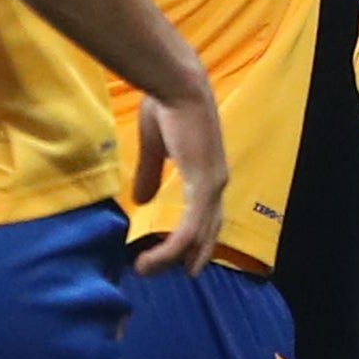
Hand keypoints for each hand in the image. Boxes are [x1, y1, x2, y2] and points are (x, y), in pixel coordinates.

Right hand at [132, 72, 229, 277]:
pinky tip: (151, 261)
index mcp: (208, 171)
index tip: (178, 256)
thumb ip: (150, 173)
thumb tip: (141, 200)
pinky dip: (170, 249)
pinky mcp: (202, 187)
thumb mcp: (155, 146)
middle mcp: (217, 182)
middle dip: (191, 255)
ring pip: (196, 237)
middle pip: (207, 232)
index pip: (207, 214)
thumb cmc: (166, 106)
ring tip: (146, 270)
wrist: (176, 84)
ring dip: (170, 258)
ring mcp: (212, 186)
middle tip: (171, 274)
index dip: (196, 236)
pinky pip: (188, 230)